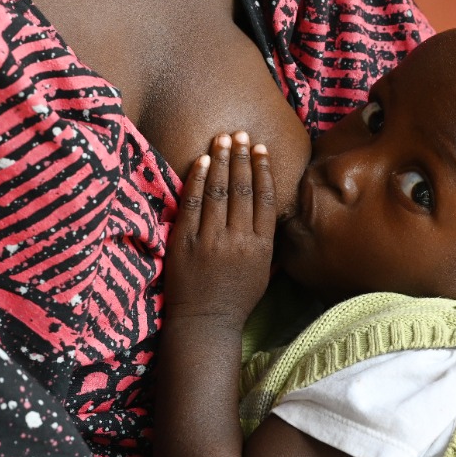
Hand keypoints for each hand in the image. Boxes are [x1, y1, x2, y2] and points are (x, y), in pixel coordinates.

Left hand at [164, 132, 276, 328]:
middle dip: (242, 157)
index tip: (261, 148)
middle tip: (241, 134)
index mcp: (261, 246)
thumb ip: (266, 241)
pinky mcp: (185, 242)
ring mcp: (210, 240)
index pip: (264, 198)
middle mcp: (238, 240)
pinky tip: (202, 161)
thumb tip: (270, 210)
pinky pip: (192, 204)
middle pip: (242, 189)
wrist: (205, 323)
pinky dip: (198, 180)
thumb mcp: (263, 272)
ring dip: (221, 160)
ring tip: (223, 139)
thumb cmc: (236, 299)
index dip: (263, 169)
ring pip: (219, 191)